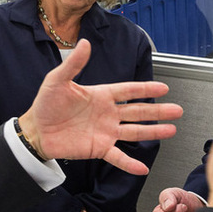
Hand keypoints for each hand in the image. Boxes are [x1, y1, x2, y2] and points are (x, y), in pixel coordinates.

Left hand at [19, 39, 182, 174]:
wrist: (35, 130)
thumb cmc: (45, 104)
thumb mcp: (57, 80)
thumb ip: (74, 64)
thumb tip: (84, 43)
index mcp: (101, 95)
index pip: (129, 90)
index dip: (146, 88)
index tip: (164, 87)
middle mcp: (107, 114)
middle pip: (138, 111)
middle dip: (158, 111)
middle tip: (177, 110)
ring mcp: (105, 132)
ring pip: (134, 132)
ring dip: (152, 132)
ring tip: (171, 130)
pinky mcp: (98, 148)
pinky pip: (117, 157)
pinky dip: (129, 164)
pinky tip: (143, 168)